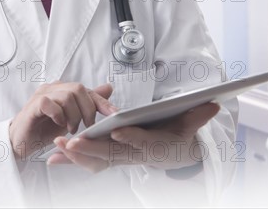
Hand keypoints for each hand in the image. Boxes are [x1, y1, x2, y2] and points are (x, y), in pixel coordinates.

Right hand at [9, 81, 117, 158]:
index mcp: (64, 89)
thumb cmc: (44, 129)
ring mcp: (43, 94)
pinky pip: (49, 102)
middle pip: (78, 89)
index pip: (87, 90)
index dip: (102, 102)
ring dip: (73, 115)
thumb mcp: (71, 118)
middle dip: (87, 110)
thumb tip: (108, 88)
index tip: (116, 115)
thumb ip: (87, 104)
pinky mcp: (34, 104)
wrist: (20, 141)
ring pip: (67, 95)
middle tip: (86, 126)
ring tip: (71, 128)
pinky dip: (58, 114)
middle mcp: (54, 88)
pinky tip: (59, 124)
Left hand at [48, 102, 219, 172]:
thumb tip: (213, 104)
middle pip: (112, 153)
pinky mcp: (113, 157)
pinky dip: (74, 160)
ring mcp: (123, 157)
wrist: (176, 155)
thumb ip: (198, 116)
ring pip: (98, 159)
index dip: (130, 137)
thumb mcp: (191, 126)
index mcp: (154, 144)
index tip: (117, 131)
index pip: (142, 141)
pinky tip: (55, 158)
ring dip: (77, 155)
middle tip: (71, 142)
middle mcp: (136, 154)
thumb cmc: (180, 136)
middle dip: (91, 148)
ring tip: (57, 147)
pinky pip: (92, 162)